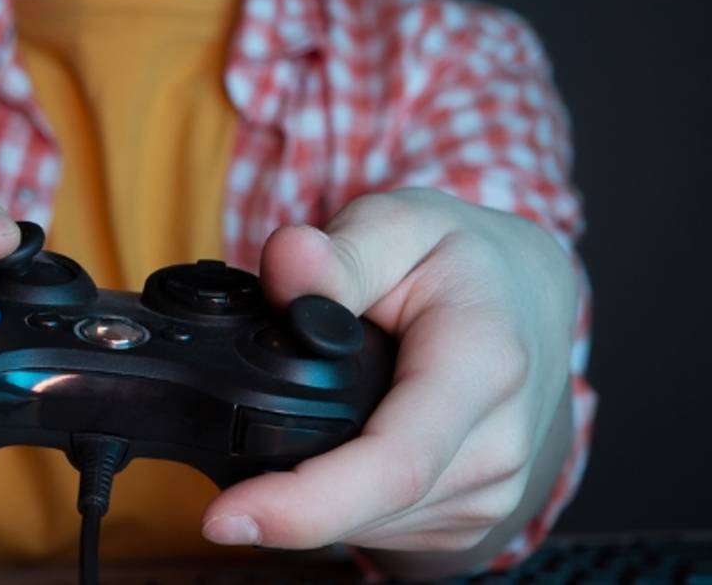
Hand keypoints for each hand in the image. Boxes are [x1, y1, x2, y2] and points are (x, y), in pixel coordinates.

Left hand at [202, 188, 578, 576]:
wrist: (529, 298)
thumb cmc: (459, 258)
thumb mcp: (400, 224)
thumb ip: (339, 252)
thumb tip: (287, 261)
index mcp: (483, 365)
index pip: (394, 461)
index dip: (305, 503)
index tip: (225, 519)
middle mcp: (500, 443)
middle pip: (369, 506)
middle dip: (283, 503)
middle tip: (225, 489)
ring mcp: (493, 491)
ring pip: (368, 526)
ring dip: (313, 499)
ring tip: (308, 421)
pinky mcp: (474, 518)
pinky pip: (383, 530)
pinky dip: (341, 503)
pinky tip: (343, 447)